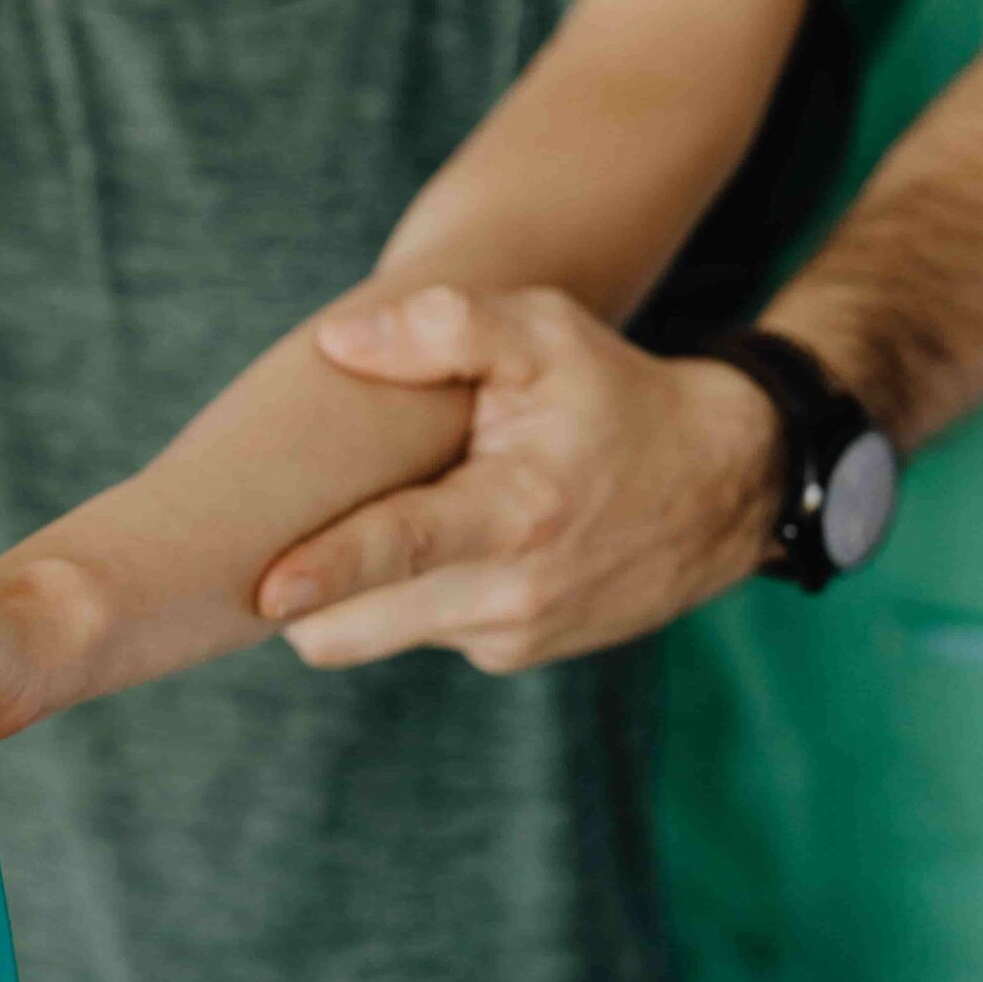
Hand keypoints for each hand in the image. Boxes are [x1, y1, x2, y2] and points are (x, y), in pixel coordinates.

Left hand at [255, 286, 781, 672]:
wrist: (723, 486)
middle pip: (354, 625)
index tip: (266, 592)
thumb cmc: (615, 396)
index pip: (403, 547)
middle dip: (301, 597)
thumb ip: (446, 327)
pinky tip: (432, 546)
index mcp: (516, 511)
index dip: (328, 571)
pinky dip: (404, 597)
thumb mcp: (546, 335)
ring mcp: (509, 634)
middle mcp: (511, 592)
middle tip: (260, 548)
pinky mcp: (510, 654)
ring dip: (352, 593)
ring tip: (363, 523)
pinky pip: (419, 631)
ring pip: (374, 632)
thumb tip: (339, 343)